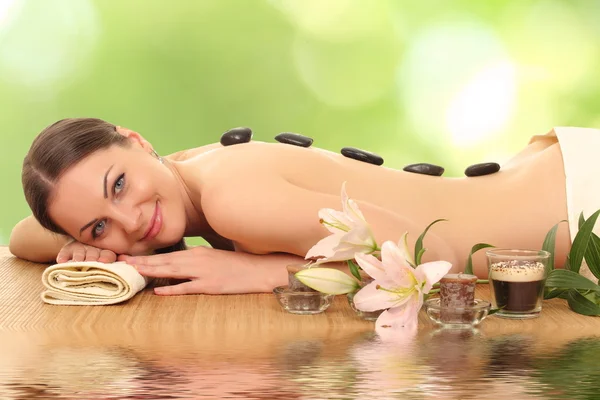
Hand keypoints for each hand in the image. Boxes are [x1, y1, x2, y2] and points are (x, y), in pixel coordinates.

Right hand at [56, 239, 116, 263]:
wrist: (82, 244)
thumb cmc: (100, 257)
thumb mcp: (109, 260)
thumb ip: (117, 265)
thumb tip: (131, 269)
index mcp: (105, 253)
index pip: (108, 255)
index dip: (106, 258)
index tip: (103, 261)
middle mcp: (93, 250)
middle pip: (92, 254)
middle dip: (91, 258)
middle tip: (89, 263)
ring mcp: (80, 249)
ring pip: (79, 253)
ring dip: (77, 258)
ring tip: (75, 263)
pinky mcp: (68, 249)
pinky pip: (65, 252)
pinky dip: (63, 256)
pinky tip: (61, 261)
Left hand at [118, 246, 270, 294]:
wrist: (259, 270)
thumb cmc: (238, 265)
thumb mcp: (215, 257)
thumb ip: (197, 260)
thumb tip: (179, 263)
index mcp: (198, 253)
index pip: (167, 255)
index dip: (146, 256)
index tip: (129, 257)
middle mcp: (198, 259)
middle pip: (164, 261)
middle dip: (141, 261)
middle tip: (120, 261)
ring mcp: (204, 272)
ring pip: (171, 271)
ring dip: (150, 270)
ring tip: (132, 271)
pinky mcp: (211, 285)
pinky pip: (188, 287)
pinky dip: (172, 288)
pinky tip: (158, 290)